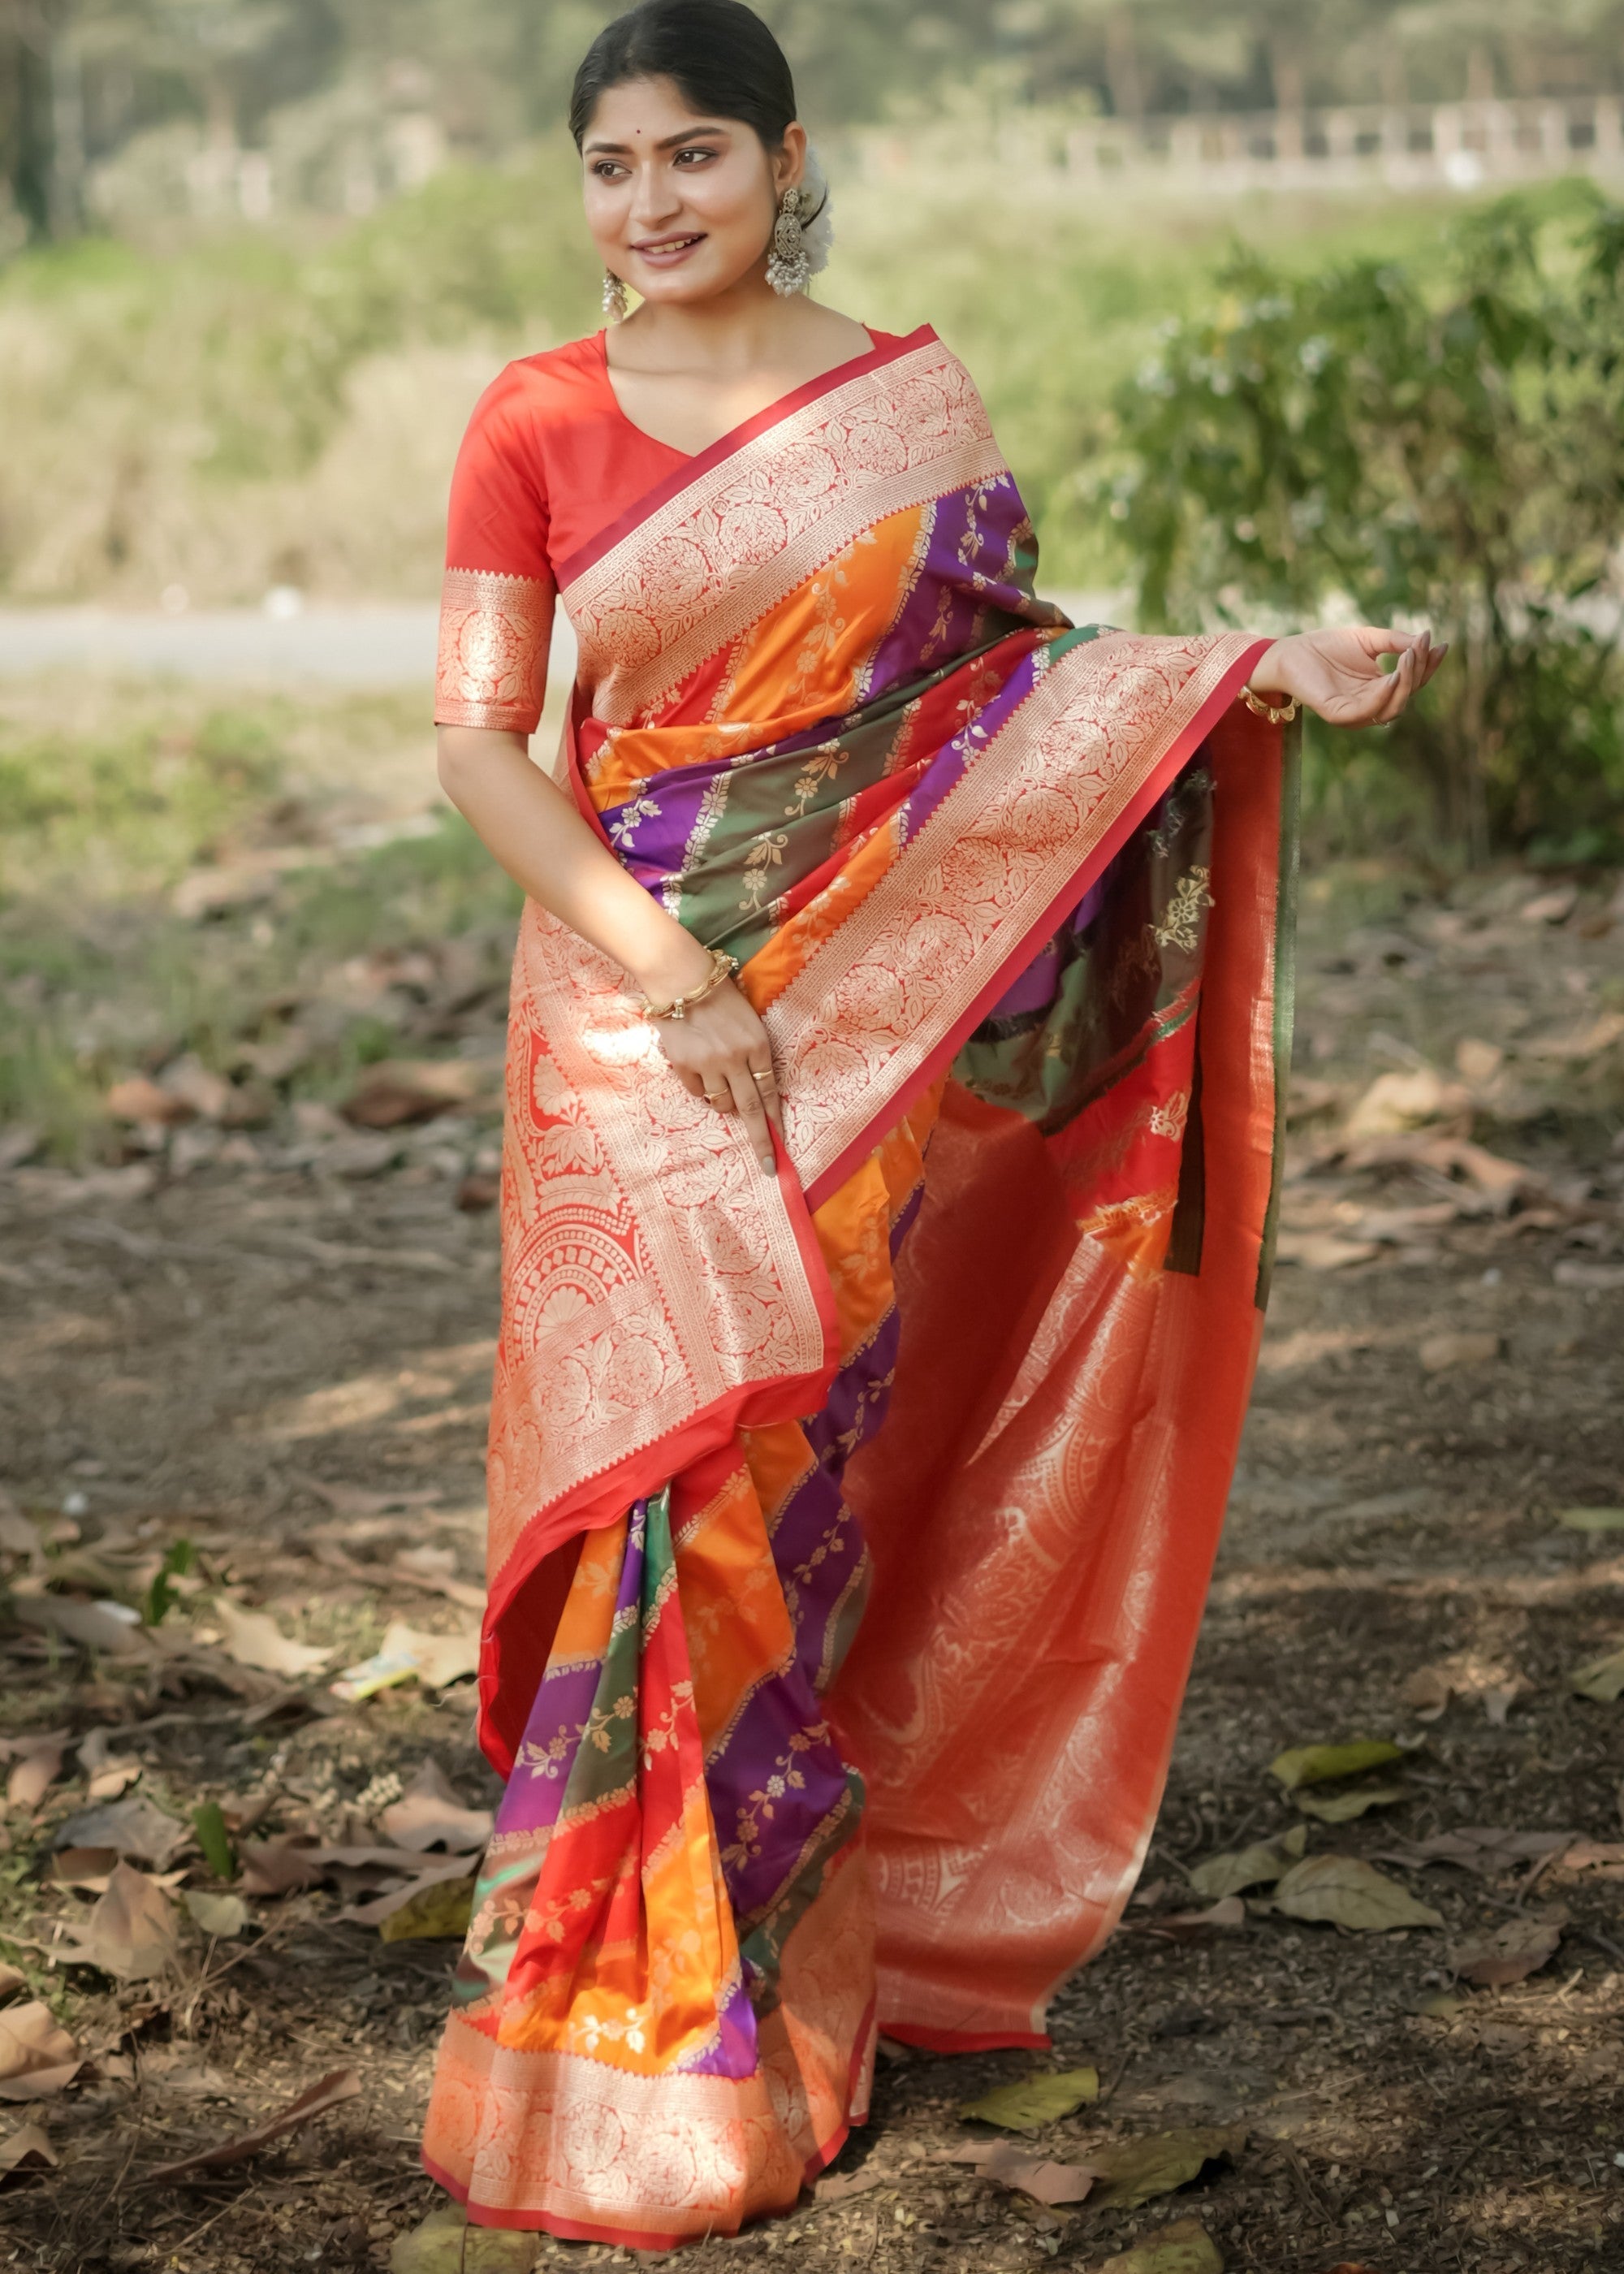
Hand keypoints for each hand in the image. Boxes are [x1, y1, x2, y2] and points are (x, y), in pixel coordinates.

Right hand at [654, 979, 783, 1174]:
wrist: (682, 981)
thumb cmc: (722, 999)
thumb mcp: (750, 1023)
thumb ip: (755, 1056)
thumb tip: (756, 1095)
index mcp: (758, 1046)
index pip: (770, 1092)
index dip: (775, 1121)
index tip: (781, 1144)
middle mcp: (736, 1059)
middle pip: (751, 1110)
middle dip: (762, 1142)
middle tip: (769, 1167)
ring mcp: (709, 1065)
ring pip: (721, 1105)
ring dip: (724, 1103)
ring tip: (718, 1081)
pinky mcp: (684, 1066)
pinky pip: (697, 1093)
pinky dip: (701, 1089)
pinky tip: (698, 1068)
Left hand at [1250, 626, 1447, 728]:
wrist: (1290, 652)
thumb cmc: (1326, 646)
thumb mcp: (1368, 639)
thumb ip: (1395, 641)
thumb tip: (1425, 640)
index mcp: (1378, 689)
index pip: (1411, 682)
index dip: (1427, 665)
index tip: (1440, 644)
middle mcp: (1369, 705)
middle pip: (1406, 695)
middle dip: (1419, 671)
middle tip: (1422, 646)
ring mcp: (1355, 713)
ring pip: (1393, 707)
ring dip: (1407, 682)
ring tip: (1410, 656)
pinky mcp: (1339, 715)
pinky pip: (1369, 711)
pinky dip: (1386, 695)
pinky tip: (1395, 675)